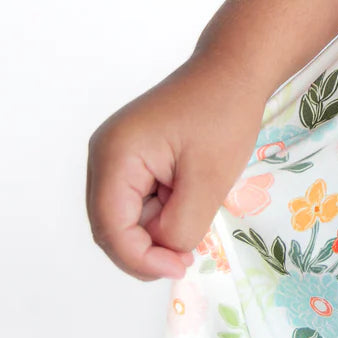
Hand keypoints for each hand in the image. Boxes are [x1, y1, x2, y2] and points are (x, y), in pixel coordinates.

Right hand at [86, 52, 271, 280]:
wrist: (233, 70)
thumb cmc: (224, 116)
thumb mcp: (209, 180)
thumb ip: (181, 226)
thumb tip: (165, 253)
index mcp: (115, 155)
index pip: (111, 228)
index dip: (141, 259)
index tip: (181, 268)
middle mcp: (104, 154)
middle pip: (110, 226)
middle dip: (146, 249)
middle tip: (186, 258)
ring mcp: (115, 154)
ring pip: (123, 216)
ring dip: (154, 230)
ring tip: (193, 223)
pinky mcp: (131, 155)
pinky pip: (135, 199)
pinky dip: (158, 213)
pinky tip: (187, 205)